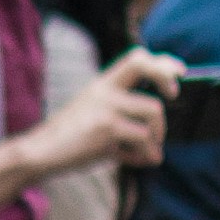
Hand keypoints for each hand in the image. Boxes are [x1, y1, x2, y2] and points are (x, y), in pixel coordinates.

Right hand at [38, 46, 173, 180]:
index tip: (180, 71)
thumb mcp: (94, 117)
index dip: (163, 62)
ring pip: (154, 113)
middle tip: (173, 96)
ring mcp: (106, 107)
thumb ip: (123, 117)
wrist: (39, 152)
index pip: (137, 59)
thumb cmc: (69, 139)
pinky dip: (144, 155)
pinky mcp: (107, 128)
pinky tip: (134, 160)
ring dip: (157, 136)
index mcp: (102, 84)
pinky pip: (143, 139)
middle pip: (147, 71)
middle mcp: (104, 89)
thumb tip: (158, 139)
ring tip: (147, 151)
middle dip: (167, 83)